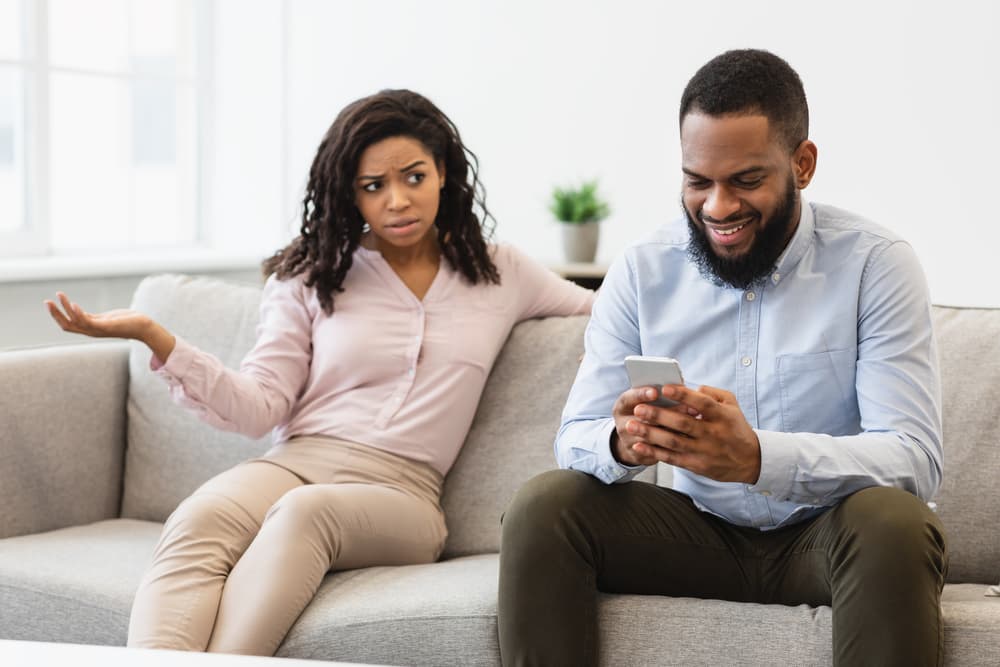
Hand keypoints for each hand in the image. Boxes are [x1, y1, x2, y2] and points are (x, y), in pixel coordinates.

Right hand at [45, 292, 175, 360]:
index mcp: (91, 328)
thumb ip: (94, 318)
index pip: (69, 324)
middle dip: (55, 314)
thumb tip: (83, 313)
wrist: (144, 327)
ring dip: (65, 309)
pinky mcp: (106, 327)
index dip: (58, 315)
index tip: (51, 303)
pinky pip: (88, 322)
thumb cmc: (128, 322)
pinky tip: (73, 304)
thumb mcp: (106, 319)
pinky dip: (79, 313)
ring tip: (59, 295)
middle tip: (46, 301)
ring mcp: (98, 330)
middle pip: (66, 325)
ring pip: (75, 322)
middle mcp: (92, 331)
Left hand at [613, 384, 760, 483]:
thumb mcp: (732, 405)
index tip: (666, 388)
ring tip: (631, 425)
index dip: (684, 396)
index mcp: (722, 416)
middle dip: (658, 416)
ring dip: (650, 434)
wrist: (750, 460)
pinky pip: (672, 459)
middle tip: (638, 408)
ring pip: (673, 442)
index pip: (702, 404)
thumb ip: (713, 394)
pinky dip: (653, 452)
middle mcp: (713, 434)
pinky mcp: (696, 465)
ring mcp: (704, 451)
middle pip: (683, 424)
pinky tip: (638, 445)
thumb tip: (692, 388)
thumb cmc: (736, 427)